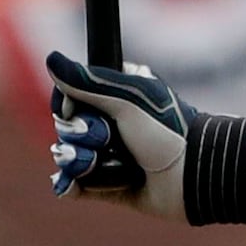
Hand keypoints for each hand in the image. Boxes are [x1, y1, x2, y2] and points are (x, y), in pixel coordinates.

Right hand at [48, 52, 192, 218]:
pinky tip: (69, 185)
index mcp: (117, 95)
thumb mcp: (127, 100)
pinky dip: (71, 185)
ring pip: (71, 158)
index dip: (66, 105)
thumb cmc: (167, 131)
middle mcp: (111, 123)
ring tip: (107, 165)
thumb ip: (87, 82)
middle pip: (67, 128)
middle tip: (106, 137)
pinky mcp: (109, 185)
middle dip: (81, 136)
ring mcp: (109, 155)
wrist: (194, 176)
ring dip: (85, 162)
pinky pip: (76, 185)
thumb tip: (51, 60)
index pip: (70, 95)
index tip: (71, 109)